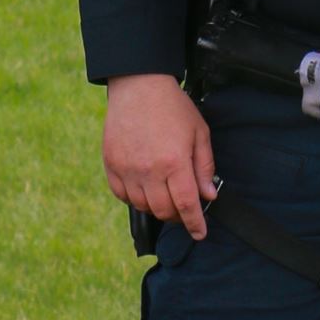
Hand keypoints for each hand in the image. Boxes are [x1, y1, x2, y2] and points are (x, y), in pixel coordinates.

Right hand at [101, 75, 217, 239]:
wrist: (138, 85)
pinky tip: (144, 187)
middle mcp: (148, 170)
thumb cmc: (173, 107)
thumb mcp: (199, 133)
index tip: (200, 233)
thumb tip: (208, 196)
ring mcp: (127, 168)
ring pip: (142, 206)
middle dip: (177, 216)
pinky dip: (134, 198)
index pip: (186, 205)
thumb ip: (204, 167)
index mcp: (174, 162)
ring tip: (165, 194)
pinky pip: (122, 195)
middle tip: (184, 208)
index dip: (195, 224)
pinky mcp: (111, 164)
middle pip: (163, 211)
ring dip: (156, 207)